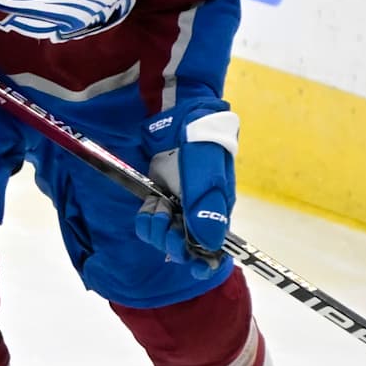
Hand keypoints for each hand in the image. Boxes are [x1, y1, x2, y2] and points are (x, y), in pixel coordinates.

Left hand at [134, 99, 238, 275]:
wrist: (163, 98)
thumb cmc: (194, 125)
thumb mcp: (206, 157)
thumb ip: (208, 197)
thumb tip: (210, 241)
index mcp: (218, 200)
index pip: (216, 242)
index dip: (206, 259)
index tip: (196, 267)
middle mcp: (197, 206)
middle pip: (189, 245)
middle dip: (176, 243)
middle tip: (167, 222)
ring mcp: (173, 202)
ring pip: (167, 238)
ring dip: (160, 231)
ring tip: (156, 209)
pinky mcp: (151, 196)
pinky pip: (149, 224)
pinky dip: (147, 221)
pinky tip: (148, 206)